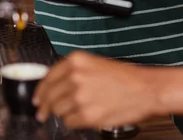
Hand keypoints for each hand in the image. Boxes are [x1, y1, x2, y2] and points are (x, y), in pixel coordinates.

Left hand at [33, 52, 162, 129]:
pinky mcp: (87, 115)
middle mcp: (75, 76)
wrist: (144, 89)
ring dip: (64, 113)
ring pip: (58, 110)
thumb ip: (73, 71)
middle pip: (49, 96)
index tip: (37, 98)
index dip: (40, 91)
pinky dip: (74, 122)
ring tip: (78, 109)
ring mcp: (80, 96)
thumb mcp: (95, 63)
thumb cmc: (124, 77)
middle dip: (47, 106)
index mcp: (77, 60)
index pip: (48, 77)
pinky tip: (85, 115)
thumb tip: (53, 85)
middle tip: (44, 112)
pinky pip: (69, 122)